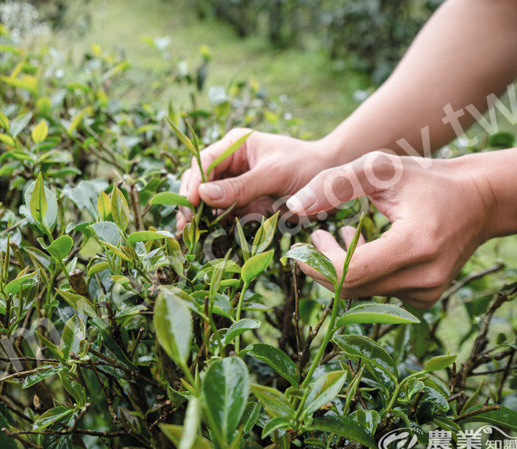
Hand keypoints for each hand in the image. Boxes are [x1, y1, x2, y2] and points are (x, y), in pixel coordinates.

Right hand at [177, 129, 332, 229]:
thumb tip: (204, 196)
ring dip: (199, 215)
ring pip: (207, 200)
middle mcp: (230, 162)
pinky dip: (215, 224)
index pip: (204, 161)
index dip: (194, 183)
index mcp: (235, 145)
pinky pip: (223, 213)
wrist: (331, 179)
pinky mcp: (243, 201)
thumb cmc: (306, 166)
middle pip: (199, 181)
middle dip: (191, 201)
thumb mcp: (274, 174)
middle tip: (185, 225)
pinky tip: (205, 236)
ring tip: (188, 234)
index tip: (191, 204)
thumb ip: (241, 186)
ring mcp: (235, 183)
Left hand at [286, 152, 494, 307]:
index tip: (309, 239)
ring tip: (345, 233)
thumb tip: (295, 206)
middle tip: (319, 237)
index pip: (350, 271)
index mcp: (415, 246)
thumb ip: (335, 183)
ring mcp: (428, 292)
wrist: (481, 199)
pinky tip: (367, 248)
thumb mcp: (380, 169)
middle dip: (325, 265)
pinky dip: (364, 274)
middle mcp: (425, 278)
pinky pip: (379, 293)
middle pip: (352, 287)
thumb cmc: (427, 178)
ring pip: (363, 292)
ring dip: (343, 267)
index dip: (319, 260)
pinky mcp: (427, 298)